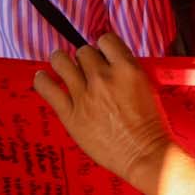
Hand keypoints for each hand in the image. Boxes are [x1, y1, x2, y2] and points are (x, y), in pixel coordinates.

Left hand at [32, 33, 172, 191]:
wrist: (145, 154)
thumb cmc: (151, 126)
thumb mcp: (148, 87)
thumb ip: (128, 71)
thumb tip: (110, 62)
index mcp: (127, 69)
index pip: (105, 40)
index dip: (102, 46)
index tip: (101, 54)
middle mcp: (103, 78)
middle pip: (83, 51)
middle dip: (85, 59)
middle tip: (86, 70)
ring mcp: (85, 95)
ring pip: (61, 61)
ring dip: (61, 61)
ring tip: (61, 65)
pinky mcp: (70, 113)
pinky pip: (47, 88)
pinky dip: (42, 80)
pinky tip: (43, 78)